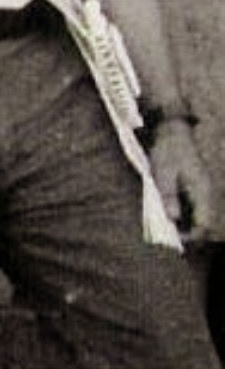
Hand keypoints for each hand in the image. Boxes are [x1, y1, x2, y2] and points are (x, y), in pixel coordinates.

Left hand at [148, 120, 210, 242]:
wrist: (172, 129)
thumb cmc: (167, 149)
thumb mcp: (163, 172)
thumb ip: (168, 195)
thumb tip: (173, 218)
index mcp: (201, 191)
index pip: (204, 224)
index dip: (191, 236)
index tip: (175, 239)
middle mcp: (205, 192)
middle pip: (203, 221)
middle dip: (189, 232)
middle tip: (171, 235)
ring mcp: (201, 188)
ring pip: (198, 213)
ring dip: (186, 221)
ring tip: (168, 225)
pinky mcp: (195, 184)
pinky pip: (193, 204)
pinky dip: (184, 210)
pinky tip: (170, 210)